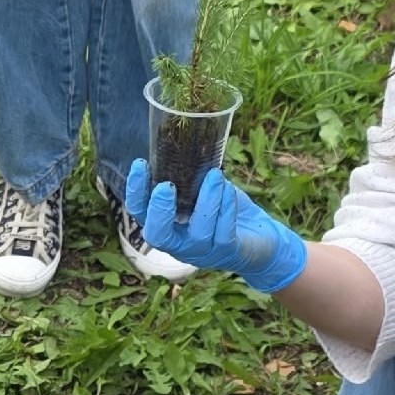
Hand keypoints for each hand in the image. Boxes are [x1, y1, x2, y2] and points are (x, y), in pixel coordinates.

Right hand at [124, 159, 306, 293]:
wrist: (259, 239)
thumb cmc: (224, 210)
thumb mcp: (202, 191)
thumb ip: (191, 177)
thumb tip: (185, 142)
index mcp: (167, 225)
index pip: (140, 213)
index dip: (135, 191)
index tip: (140, 164)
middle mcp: (179, 242)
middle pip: (157, 235)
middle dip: (159, 210)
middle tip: (166, 186)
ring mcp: (202, 251)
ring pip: (198, 231)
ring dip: (206, 200)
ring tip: (214, 175)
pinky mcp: (226, 252)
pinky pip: (224, 232)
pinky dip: (226, 207)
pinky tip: (229, 189)